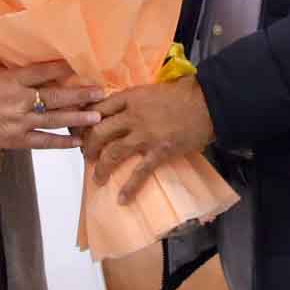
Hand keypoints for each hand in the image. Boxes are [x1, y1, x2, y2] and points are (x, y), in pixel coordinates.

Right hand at [0, 59, 104, 151]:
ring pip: (54, 120)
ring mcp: (19, 123)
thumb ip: (8, 62)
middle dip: (80, 94)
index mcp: (11, 80)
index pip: (42, 72)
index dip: (63, 68)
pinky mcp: (16, 141)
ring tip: (97, 116)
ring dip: (78, 118)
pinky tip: (78, 141)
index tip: (81, 65)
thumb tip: (27, 52)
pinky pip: (43, 142)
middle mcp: (19, 101)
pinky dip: (61, 143)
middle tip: (100, 92)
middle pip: (55, 97)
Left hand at [84, 76, 214, 202]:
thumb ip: (134, 99)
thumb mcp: (152, 90)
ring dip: (101, 168)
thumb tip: (119, 109)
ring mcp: (145, 135)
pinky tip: (122, 199)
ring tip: (97, 178)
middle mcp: (132, 115)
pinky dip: (129, 188)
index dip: (86, 121)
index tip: (81, 131)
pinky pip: (139, 172)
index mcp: (130, 97)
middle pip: (99, 132)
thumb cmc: (183, 93)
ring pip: (112, 153)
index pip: (98, 108)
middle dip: (88, 146)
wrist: (208, 103)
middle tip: (86, 156)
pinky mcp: (159, 151)